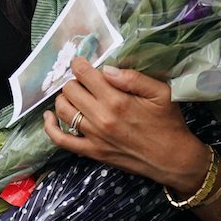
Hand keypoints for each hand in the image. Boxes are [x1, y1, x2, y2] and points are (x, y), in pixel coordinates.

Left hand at [43, 58, 210, 194]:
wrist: (172, 159)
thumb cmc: (168, 123)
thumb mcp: (160, 93)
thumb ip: (133, 78)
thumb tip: (107, 69)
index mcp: (117, 100)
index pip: (85, 75)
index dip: (80, 64)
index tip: (81, 62)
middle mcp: (101, 117)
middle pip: (70, 90)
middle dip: (74, 81)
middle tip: (84, 81)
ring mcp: (94, 137)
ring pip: (63, 110)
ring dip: (64, 98)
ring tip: (73, 94)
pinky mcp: (92, 152)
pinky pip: (61, 140)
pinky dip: (50, 128)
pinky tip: (48, 117)